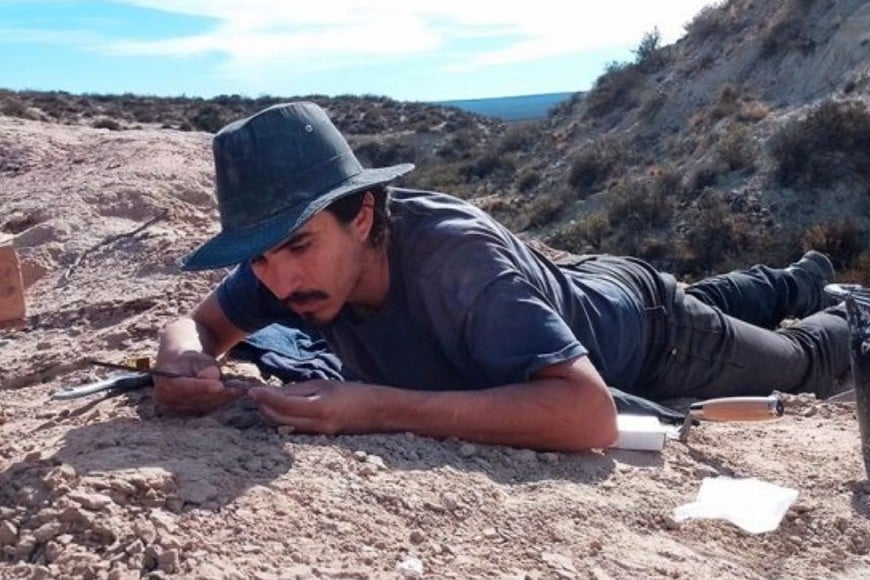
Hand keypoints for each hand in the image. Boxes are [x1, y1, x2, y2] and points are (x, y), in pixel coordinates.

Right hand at [152, 350, 242, 414]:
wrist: (181, 364)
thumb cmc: (190, 357)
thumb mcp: (196, 356)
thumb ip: (203, 366)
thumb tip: (212, 377)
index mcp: (164, 382)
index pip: (184, 387)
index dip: (202, 387)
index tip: (219, 386)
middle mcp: (167, 399)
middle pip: (196, 399)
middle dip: (218, 394)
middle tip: (239, 389)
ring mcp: (177, 409)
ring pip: (204, 406)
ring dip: (223, 399)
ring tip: (240, 390)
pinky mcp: (188, 414)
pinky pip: (207, 410)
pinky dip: (221, 402)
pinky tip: (234, 395)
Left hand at [246, 380, 378, 434]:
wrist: (378, 412)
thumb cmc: (355, 393)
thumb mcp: (326, 385)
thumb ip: (299, 389)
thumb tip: (274, 392)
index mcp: (320, 407)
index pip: (283, 404)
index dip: (265, 397)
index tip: (252, 389)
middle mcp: (317, 424)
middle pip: (279, 419)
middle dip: (263, 407)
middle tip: (254, 394)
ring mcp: (317, 434)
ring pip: (283, 427)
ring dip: (270, 415)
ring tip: (263, 401)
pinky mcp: (319, 438)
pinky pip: (293, 430)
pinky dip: (282, 421)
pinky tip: (279, 411)